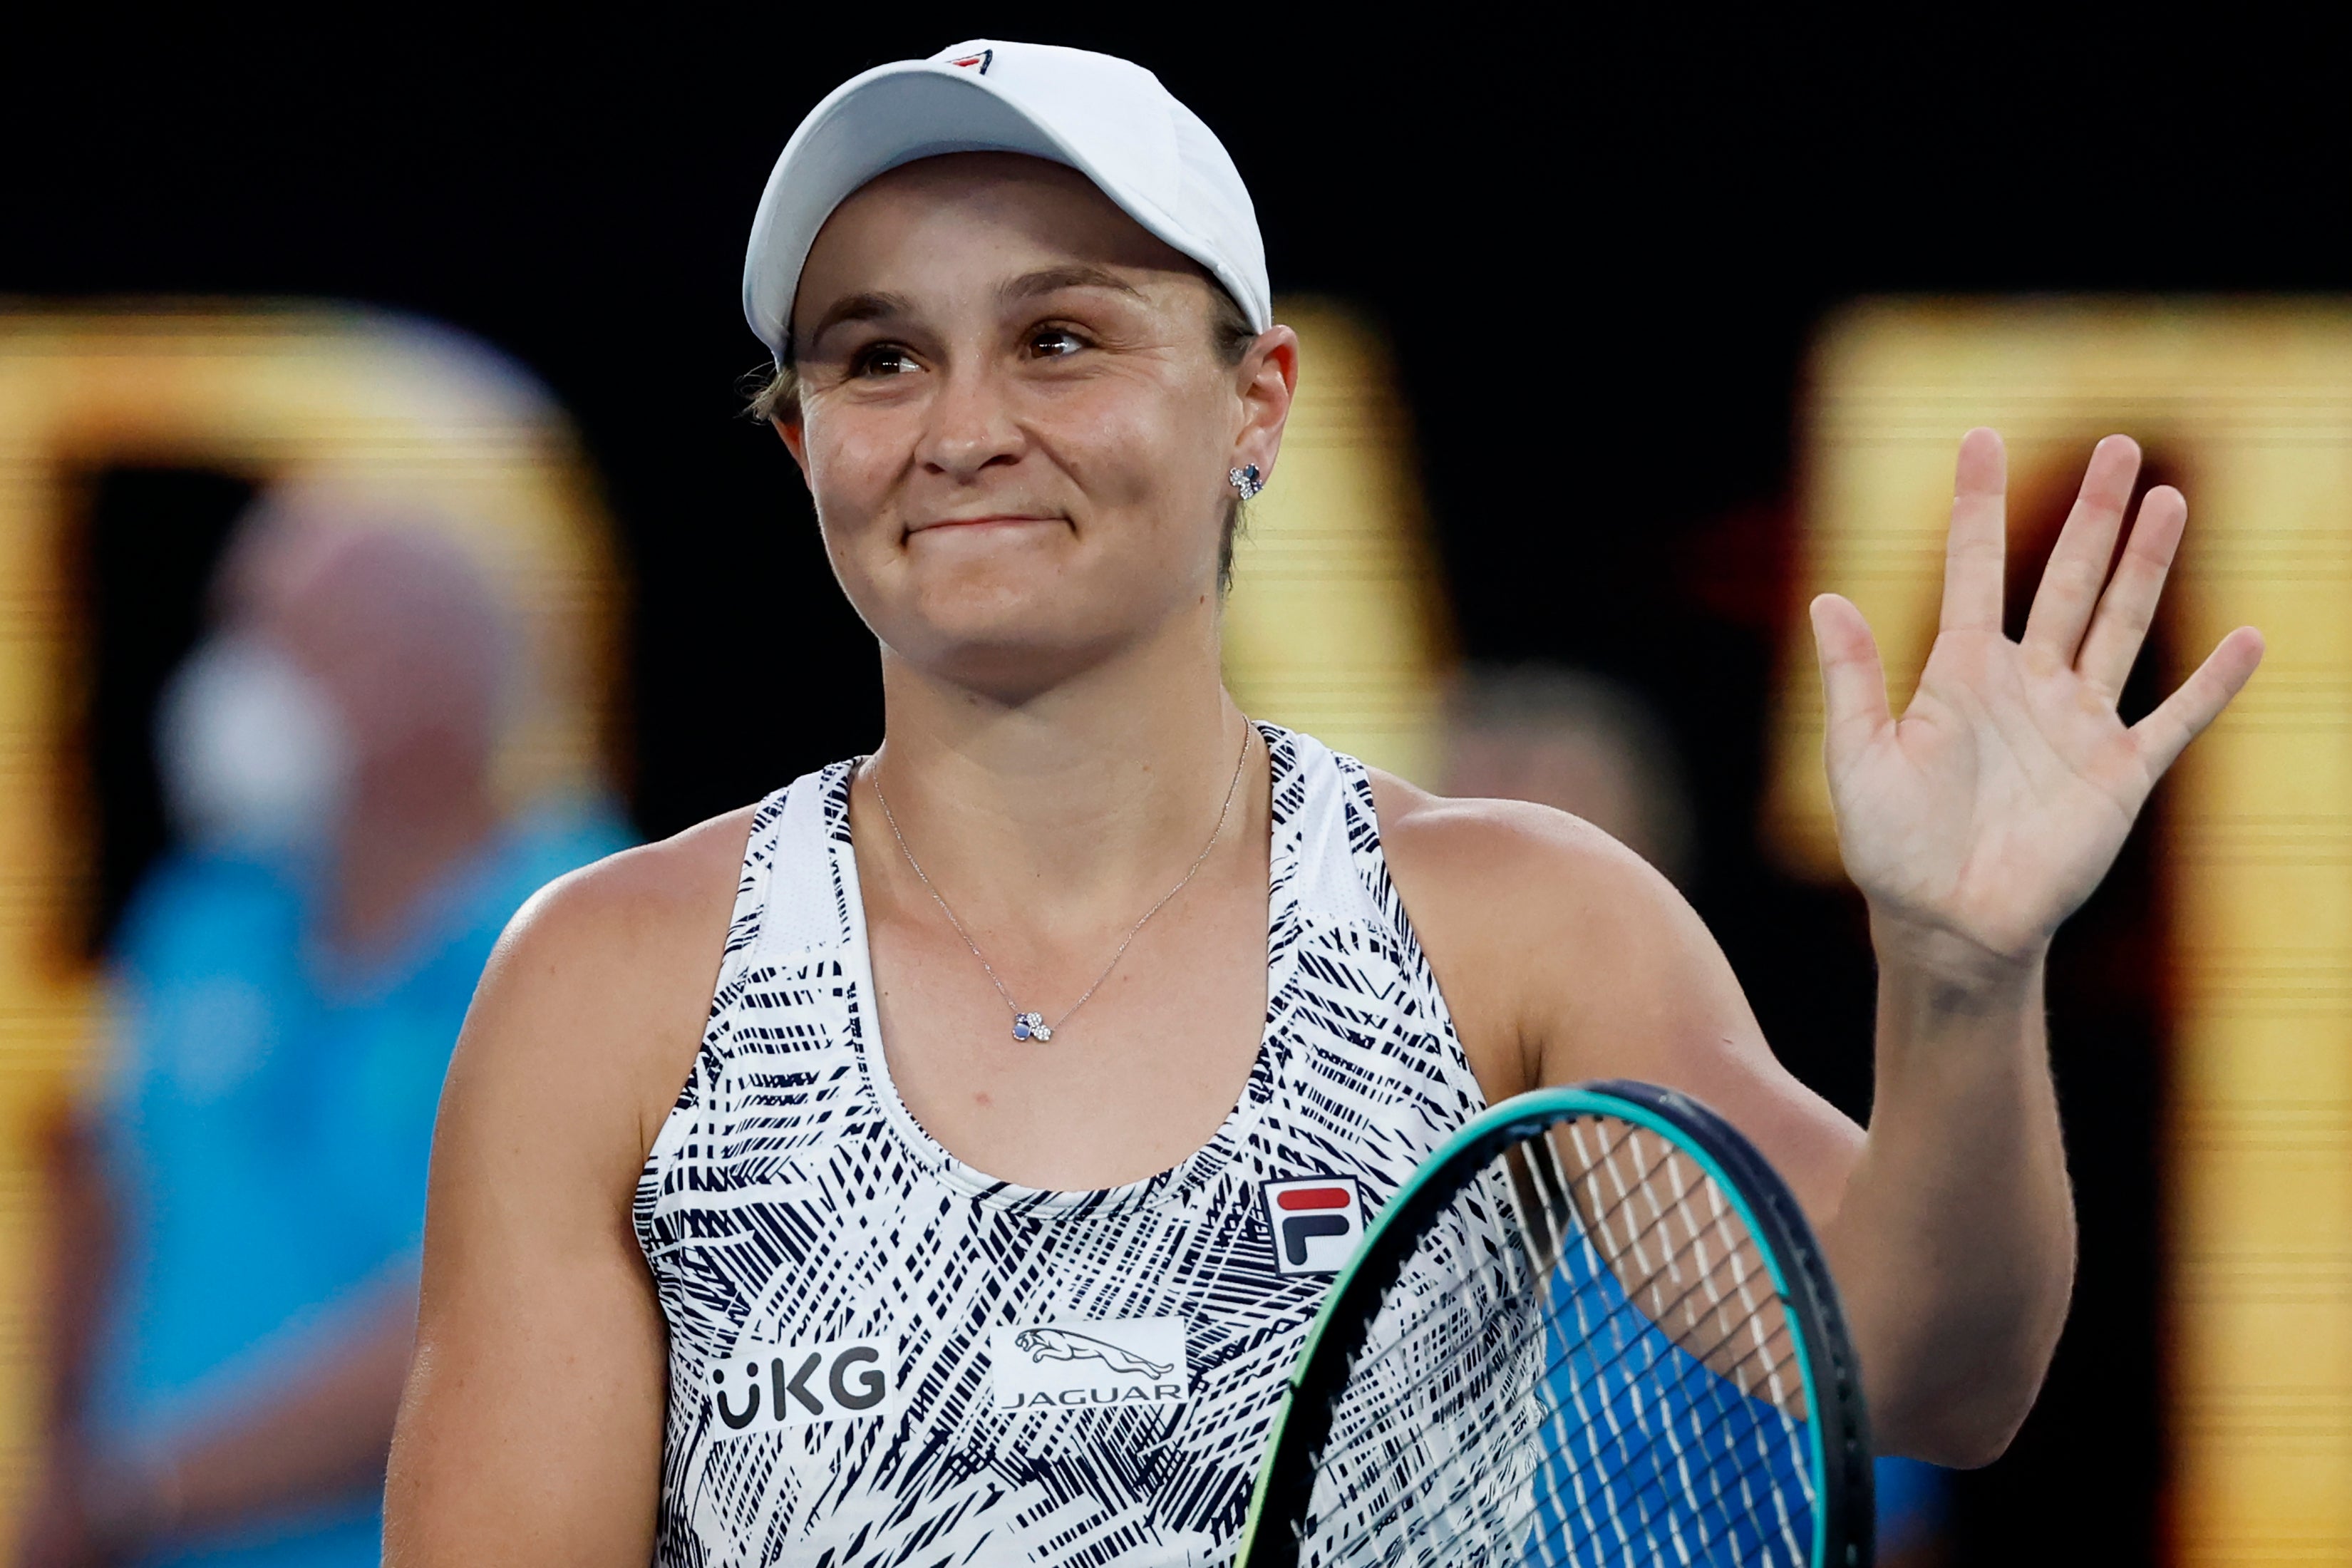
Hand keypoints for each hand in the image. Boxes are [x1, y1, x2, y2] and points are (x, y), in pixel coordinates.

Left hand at [1810, 429, 2262, 977]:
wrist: (1946, 925)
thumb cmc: (1890, 848)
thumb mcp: (1858, 759)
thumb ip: (1853, 680)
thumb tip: (1825, 598)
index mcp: (1960, 674)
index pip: (1972, 568)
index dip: (1975, 505)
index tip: (1980, 437)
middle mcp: (2025, 685)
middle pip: (2065, 579)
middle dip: (2090, 514)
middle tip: (2115, 444)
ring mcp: (2077, 724)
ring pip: (2119, 624)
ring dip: (2146, 564)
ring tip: (2168, 498)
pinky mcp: (2119, 773)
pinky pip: (2176, 718)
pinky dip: (2213, 682)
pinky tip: (2248, 637)